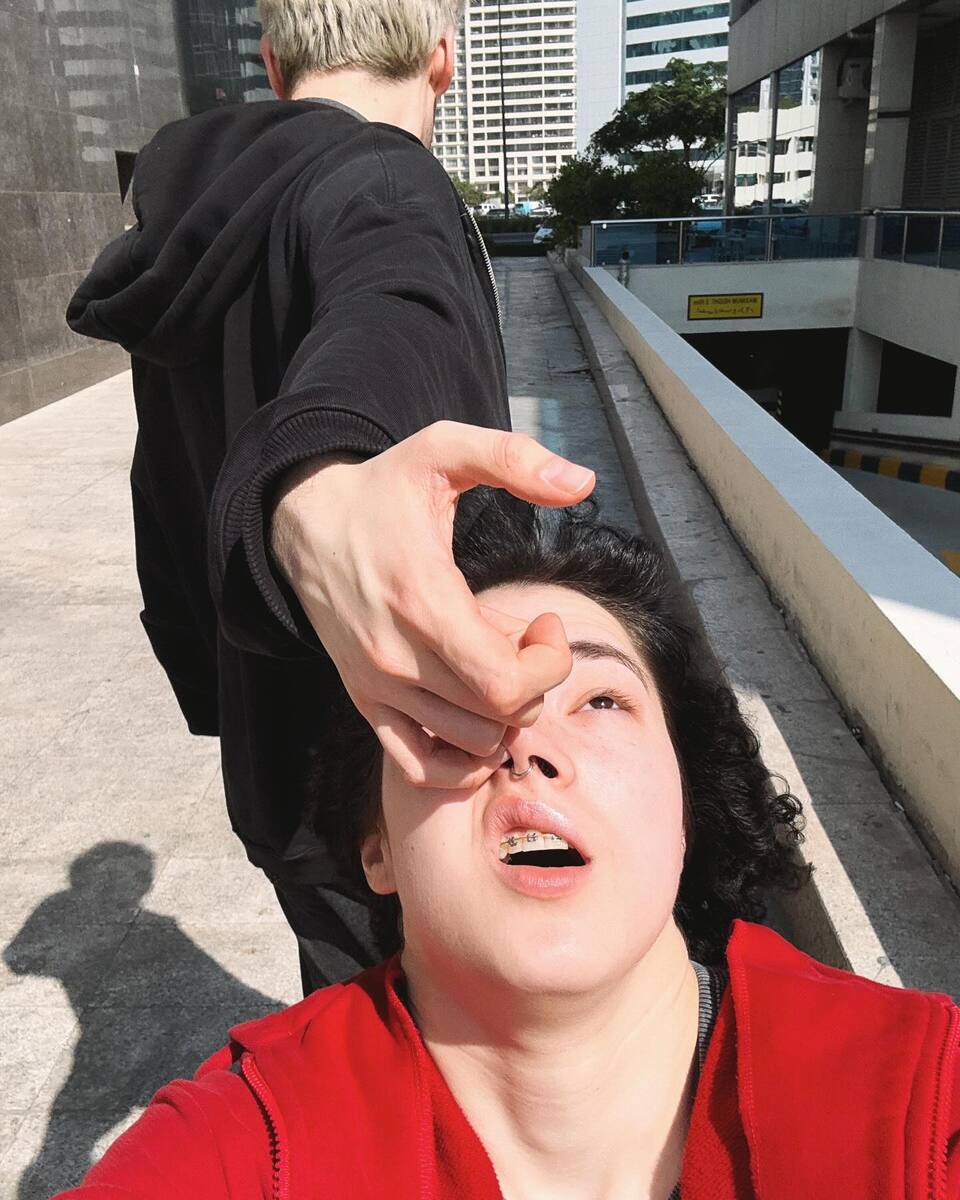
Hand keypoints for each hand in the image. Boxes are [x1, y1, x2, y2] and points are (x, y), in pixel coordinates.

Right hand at [271, 421, 594, 788]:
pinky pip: (421, 765)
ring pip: (473, 741)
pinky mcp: (365, 701)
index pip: (508, 684)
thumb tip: (584, 482)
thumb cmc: (383, 490)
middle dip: (534, 680)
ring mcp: (377, 686)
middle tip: (526, 638)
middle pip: (499, 715)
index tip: (545, 622)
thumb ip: (514, 458)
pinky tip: (475, 709)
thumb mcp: (444, 450)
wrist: (304, 523)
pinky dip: (462, 756)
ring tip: (493, 657)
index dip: (550, 662)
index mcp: (422, 600)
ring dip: (502, 708)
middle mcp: (396, 657)